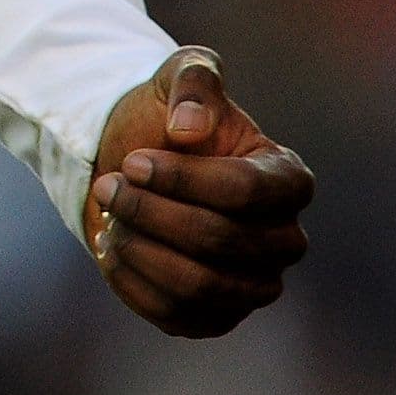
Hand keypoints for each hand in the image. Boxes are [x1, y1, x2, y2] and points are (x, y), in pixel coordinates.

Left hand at [88, 47, 312, 336]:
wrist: (133, 169)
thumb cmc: (165, 120)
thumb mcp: (177, 77)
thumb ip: (194, 80)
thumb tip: (189, 129)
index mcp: (288, 180)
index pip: (246, 191)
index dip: (181, 178)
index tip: (132, 161)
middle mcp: (284, 240)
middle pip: (218, 240)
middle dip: (148, 211)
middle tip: (107, 186)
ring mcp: (254, 285)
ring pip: (198, 285)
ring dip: (138, 247)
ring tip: (110, 215)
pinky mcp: (215, 317)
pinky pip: (174, 315)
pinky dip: (130, 281)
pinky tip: (110, 245)